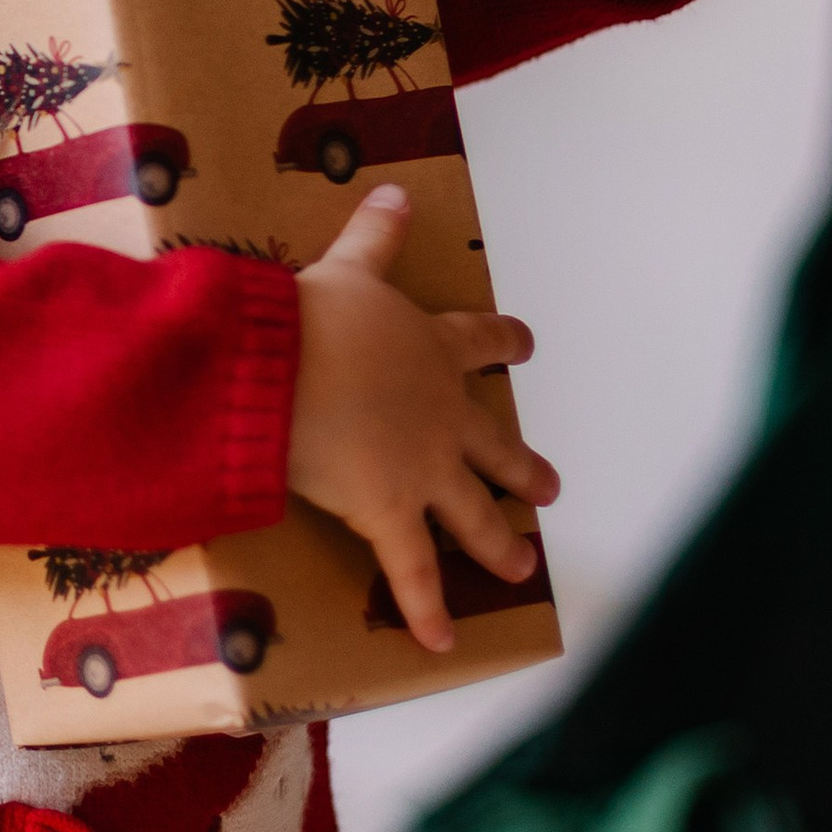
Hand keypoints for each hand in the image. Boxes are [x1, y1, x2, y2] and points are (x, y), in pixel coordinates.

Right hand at [288, 186, 559, 650]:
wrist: (282, 368)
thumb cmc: (306, 317)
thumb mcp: (343, 267)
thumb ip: (373, 236)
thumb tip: (396, 189)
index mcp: (431, 350)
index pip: (481, 342)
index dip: (505, 344)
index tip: (525, 346)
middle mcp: (443, 413)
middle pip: (495, 446)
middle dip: (522, 467)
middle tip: (549, 487)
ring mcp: (423, 468)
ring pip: (474, 513)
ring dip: (498, 543)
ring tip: (521, 565)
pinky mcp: (388, 512)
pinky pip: (410, 571)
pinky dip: (426, 608)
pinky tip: (442, 641)